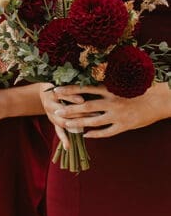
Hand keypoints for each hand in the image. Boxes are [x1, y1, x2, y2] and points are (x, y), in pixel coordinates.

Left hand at [43, 82, 170, 143]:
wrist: (158, 100)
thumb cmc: (139, 89)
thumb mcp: (120, 83)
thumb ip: (105, 84)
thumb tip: (89, 80)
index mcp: (109, 89)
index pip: (84, 89)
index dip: (69, 90)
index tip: (56, 90)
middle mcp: (111, 102)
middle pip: (85, 106)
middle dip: (69, 109)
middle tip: (56, 112)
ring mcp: (117, 115)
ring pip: (93, 121)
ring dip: (78, 123)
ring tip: (65, 125)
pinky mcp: (124, 126)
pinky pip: (106, 132)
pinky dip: (95, 134)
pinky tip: (86, 135)